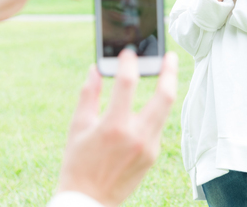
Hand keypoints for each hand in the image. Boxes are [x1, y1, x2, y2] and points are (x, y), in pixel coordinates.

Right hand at [57, 50, 177, 206]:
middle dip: (169, 72)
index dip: (128, 63)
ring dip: (165, 89)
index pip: (127, 84)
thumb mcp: (77, 127)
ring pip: (165, 110)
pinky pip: (157, 126)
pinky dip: (154, 111)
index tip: (128, 54)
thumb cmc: (78, 164)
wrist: (89, 201)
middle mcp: (136, 136)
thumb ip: (88, 95)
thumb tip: (95, 69)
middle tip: (169, 56)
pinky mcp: (153, 154)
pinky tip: (148, 103)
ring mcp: (149, 146)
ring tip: (164, 74)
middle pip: (165, 96)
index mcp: (114, 126)